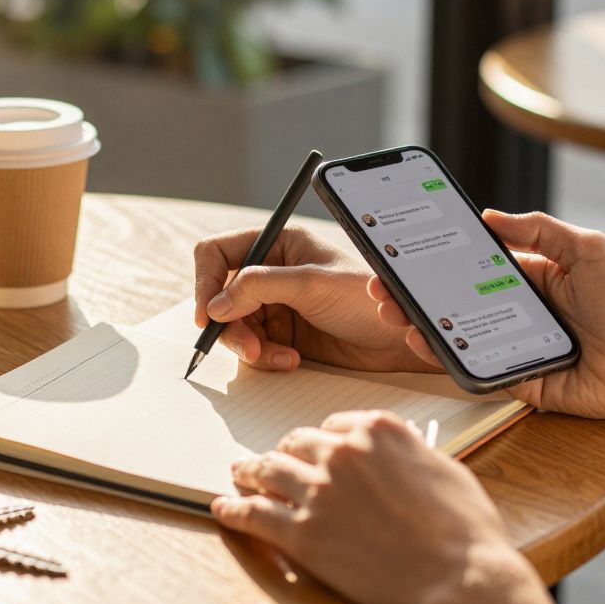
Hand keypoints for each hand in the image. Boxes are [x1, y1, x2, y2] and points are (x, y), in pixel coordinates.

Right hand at [193, 226, 438, 371]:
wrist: (398, 338)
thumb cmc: (365, 298)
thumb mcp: (310, 285)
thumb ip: (257, 288)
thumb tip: (215, 306)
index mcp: (277, 243)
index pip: (218, 254)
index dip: (206, 282)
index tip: (207, 315)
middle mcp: (271, 271)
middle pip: (221, 297)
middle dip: (231, 326)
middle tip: (249, 349)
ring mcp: (276, 303)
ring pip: (235, 326)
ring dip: (250, 346)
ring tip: (277, 357)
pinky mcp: (284, 332)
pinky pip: (254, 346)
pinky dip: (265, 357)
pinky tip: (290, 360)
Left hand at [214, 410, 565, 603]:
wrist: (460, 578)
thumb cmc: (466, 530)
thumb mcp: (445, 468)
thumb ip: (409, 452)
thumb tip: (398, 455)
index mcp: (378, 430)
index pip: (335, 424)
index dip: (323, 439)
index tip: (316, 448)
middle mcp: (342, 452)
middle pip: (297, 443)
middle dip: (286, 453)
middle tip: (274, 462)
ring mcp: (318, 491)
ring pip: (269, 471)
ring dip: (251, 472)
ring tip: (240, 475)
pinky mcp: (301, 533)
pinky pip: (254, 514)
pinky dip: (234, 509)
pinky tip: (224, 507)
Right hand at [373, 210, 604, 420]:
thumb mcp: (588, 248)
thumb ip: (539, 230)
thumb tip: (490, 215)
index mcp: (533, 279)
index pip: (473, 266)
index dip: (439, 259)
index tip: (407, 250)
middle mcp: (519, 313)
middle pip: (455, 301)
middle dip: (415, 293)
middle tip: (384, 285)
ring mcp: (515, 348)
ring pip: (457, 335)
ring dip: (421, 323)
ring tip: (394, 312)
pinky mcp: (520, 381)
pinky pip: (475, 368)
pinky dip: (447, 357)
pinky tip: (425, 340)